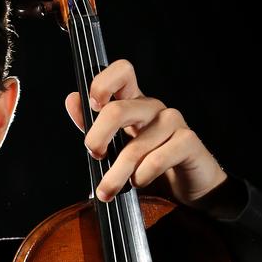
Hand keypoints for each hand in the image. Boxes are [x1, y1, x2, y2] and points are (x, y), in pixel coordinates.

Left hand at [65, 59, 226, 205]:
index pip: (122, 72)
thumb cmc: (151, 165)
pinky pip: (159, 157)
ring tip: (109, 189)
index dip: (103, 83)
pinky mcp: (189, 143)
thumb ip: (94, 126)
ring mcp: (173, 123)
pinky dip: (144, 174)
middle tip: (95, 157)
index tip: (93, 105)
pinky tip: (139, 181)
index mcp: (135, 103)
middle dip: (98, 138)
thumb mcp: (118, 147)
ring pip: (137, 145)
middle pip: (119, 110)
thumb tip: (72, 100)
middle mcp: (153, 108)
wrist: (188, 186)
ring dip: (117, 173)